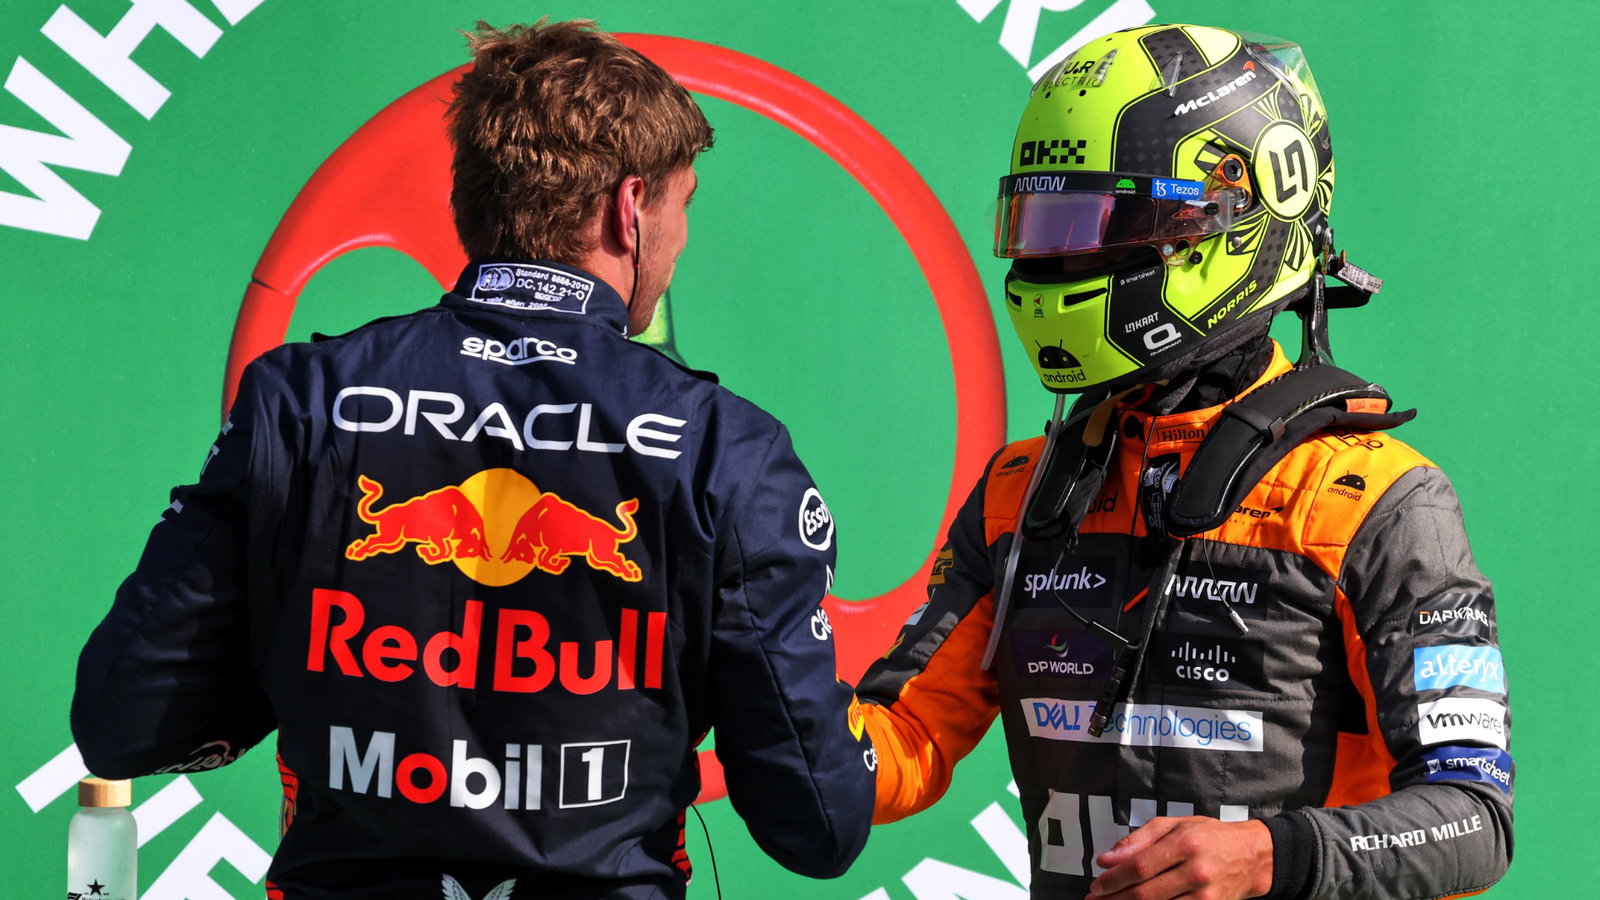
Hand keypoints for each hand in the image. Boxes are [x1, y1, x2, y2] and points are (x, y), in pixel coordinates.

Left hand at [1088, 816, 1272, 899]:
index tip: (1096, 886)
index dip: (1113, 880)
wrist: (1250, 857)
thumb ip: (1138, 840)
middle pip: (1145, 893)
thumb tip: (1105, 859)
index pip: (1140, 866)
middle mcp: (1196, 871)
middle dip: (1115, 899)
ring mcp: (1205, 896)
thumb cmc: (1207, 836)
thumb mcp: (1173, 825)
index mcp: (1184, 844)